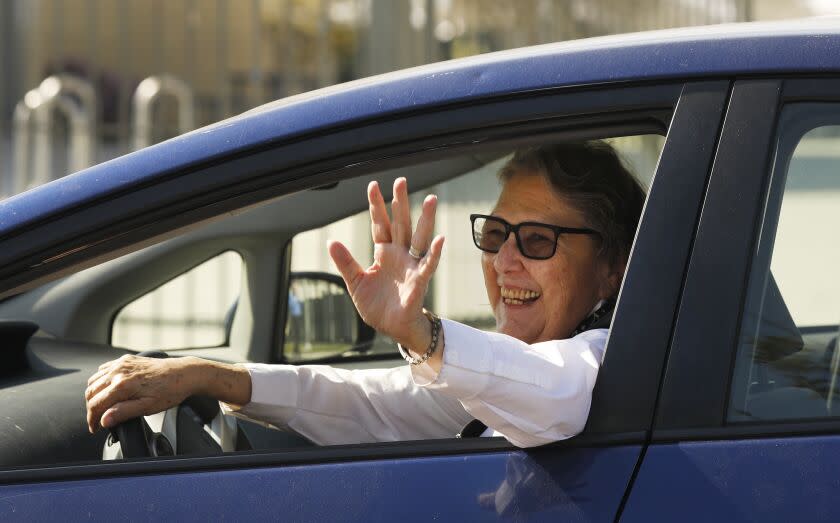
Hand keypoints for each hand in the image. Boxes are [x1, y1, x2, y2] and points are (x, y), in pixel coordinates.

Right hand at [85, 354, 201, 432]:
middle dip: (91, 408)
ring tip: (102, 406)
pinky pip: (104, 369)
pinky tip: (107, 389)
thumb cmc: (169, 391)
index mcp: (122, 385)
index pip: (96, 404)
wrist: (184, 374)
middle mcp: (119, 371)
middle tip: (97, 420)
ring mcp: (122, 363)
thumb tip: (104, 420)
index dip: (92, 419)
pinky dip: (101, 380)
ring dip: (94, 394)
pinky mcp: (126, 359)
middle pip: (91, 392)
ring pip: (95, 380)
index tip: (94, 428)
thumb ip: (123, 413)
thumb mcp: (147, 407)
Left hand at [328, 177, 443, 350]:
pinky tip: (439, 239)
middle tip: (401, 180)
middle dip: (400, 202)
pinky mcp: (419, 281)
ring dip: (425, 219)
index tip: (373, 185)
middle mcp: (399, 254)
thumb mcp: (355, 282)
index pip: (379, 224)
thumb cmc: (377, 305)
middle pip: (400, 223)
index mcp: (383, 253)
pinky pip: (428, 264)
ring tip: (430, 199)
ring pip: (419, 237)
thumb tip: (331, 241)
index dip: (376, 206)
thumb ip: (345, 262)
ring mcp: (411, 266)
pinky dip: (434, 252)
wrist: (392, 327)